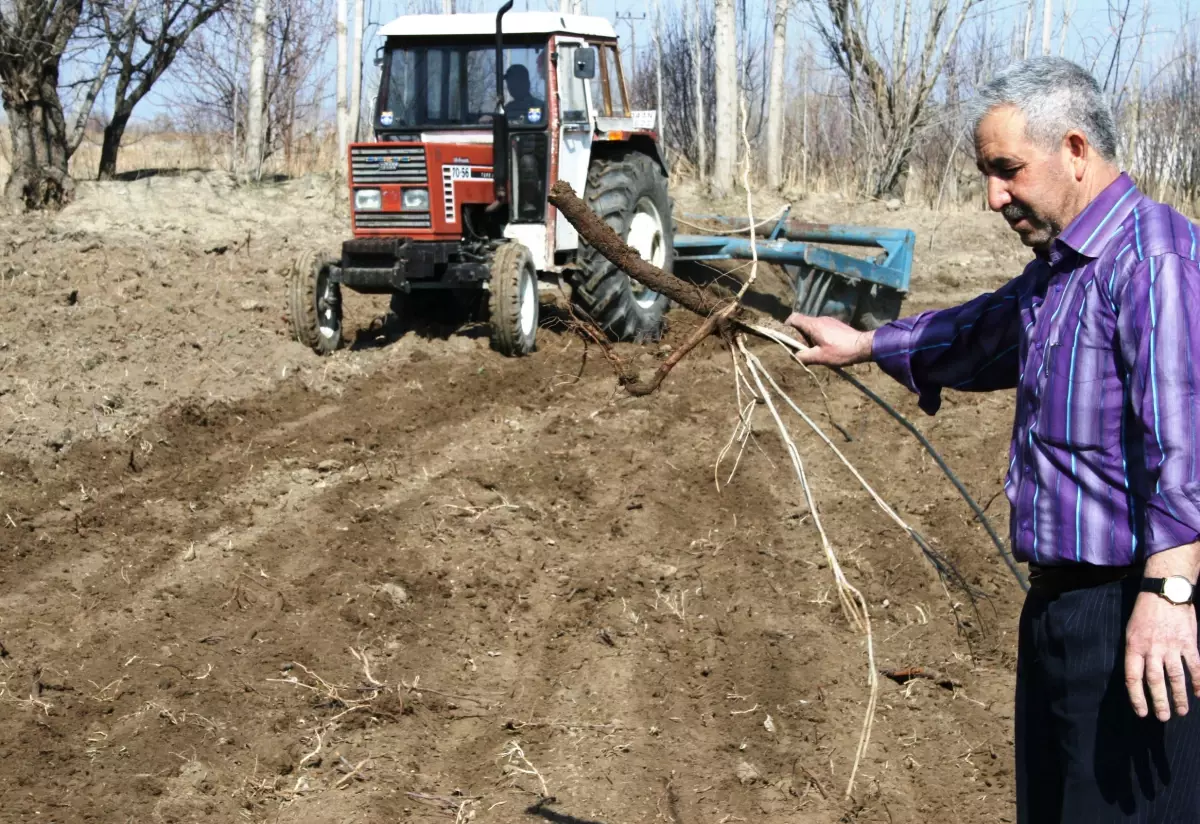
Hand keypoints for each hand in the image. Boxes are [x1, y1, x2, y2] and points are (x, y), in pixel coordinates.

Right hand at [785, 312, 874, 367]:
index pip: (793, 318)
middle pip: (802, 323)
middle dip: (798, 335)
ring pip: (812, 326)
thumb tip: (794, 356)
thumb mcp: (820, 357)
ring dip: (809, 337)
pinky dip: (818, 336)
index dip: (786, 325)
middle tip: (803, 348)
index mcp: (813, 325)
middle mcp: (820, 319)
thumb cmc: (841, 351)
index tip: (786, 337)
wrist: (863, 346)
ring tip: (816, 350)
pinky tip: (826, 347)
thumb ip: (803, 356)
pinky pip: (821, 328)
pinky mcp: (835, 325)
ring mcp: (829, 321)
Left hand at [1125, 591, 1199, 719]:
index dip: (1137, 697)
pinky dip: (1198, 681)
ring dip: (1179, 696)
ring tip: (1181, 711)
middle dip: (1160, 702)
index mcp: (1134, 646)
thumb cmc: (1146, 612)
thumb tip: (1139, 676)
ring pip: (1175, 678)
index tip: (1142, 712)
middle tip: (1163, 717)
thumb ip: (1136, 653)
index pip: (1133, 678)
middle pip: (1155, 681)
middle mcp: (1152, 648)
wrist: (1165, 591)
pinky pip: (1194, 666)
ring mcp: (1171, 646)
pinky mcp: (1189, 642)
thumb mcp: (1131, 631)